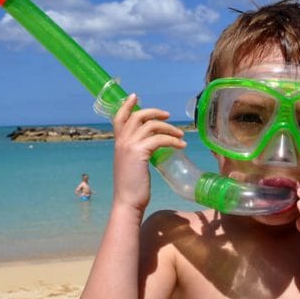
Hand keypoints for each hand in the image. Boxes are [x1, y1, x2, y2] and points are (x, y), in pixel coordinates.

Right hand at [111, 94, 185, 212]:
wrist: (127, 202)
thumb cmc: (131, 187)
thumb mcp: (130, 165)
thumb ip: (135, 153)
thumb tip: (149, 146)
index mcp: (118, 143)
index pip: (118, 117)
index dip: (126, 105)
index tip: (135, 96)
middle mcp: (122, 141)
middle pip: (138, 116)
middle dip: (154, 112)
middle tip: (167, 115)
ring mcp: (130, 146)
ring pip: (152, 126)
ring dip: (169, 128)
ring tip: (180, 135)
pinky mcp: (140, 152)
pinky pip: (160, 139)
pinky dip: (173, 140)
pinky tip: (181, 145)